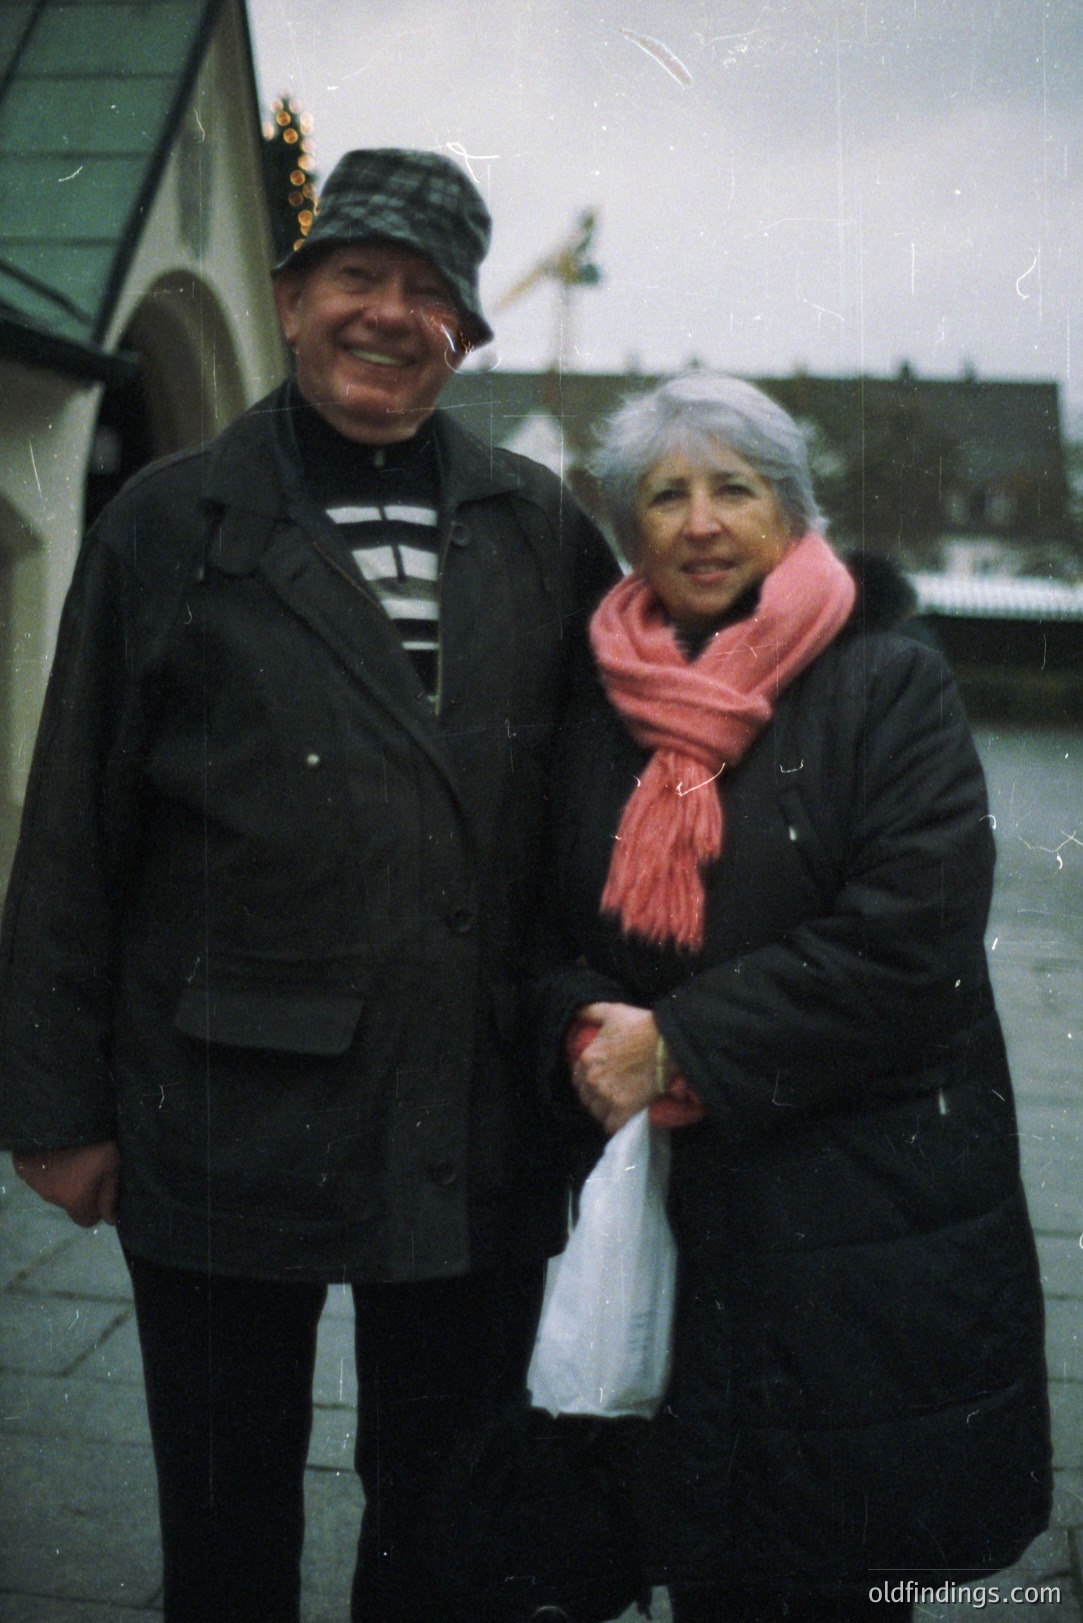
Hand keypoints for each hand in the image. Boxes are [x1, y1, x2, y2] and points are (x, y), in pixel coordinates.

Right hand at [12, 1141, 119, 1227]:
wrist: (61, 1114)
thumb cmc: (93, 1141)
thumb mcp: (112, 1165)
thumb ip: (110, 1194)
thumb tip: (109, 1221)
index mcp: (74, 1200)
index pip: (86, 1220)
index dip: (96, 1208)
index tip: (101, 1189)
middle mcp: (51, 1198)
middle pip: (69, 1204)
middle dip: (79, 1192)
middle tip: (88, 1168)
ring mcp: (35, 1183)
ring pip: (54, 1190)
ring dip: (62, 1179)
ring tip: (72, 1156)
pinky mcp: (24, 1169)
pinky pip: (39, 1176)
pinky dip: (48, 1168)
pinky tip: (55, 1152)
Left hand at [571, 1002, 659, 1135]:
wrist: (669, 1044)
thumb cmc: (643, 1026)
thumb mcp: (614, 1012)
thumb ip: (591, 1011)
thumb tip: (578, 1013)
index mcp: (587, 1058)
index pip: (577, 1078)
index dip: (587, 1080)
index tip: (601, 1080)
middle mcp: (593, 1079)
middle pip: (586, 1097)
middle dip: (595, 1096)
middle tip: (611, 1093)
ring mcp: (608, 1097)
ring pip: (597, 1113)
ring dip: (605, 1111)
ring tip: (617, 1106)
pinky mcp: (625, 1111)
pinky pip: (612, 1126)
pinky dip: (616, 1125)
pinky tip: (623, 1119)